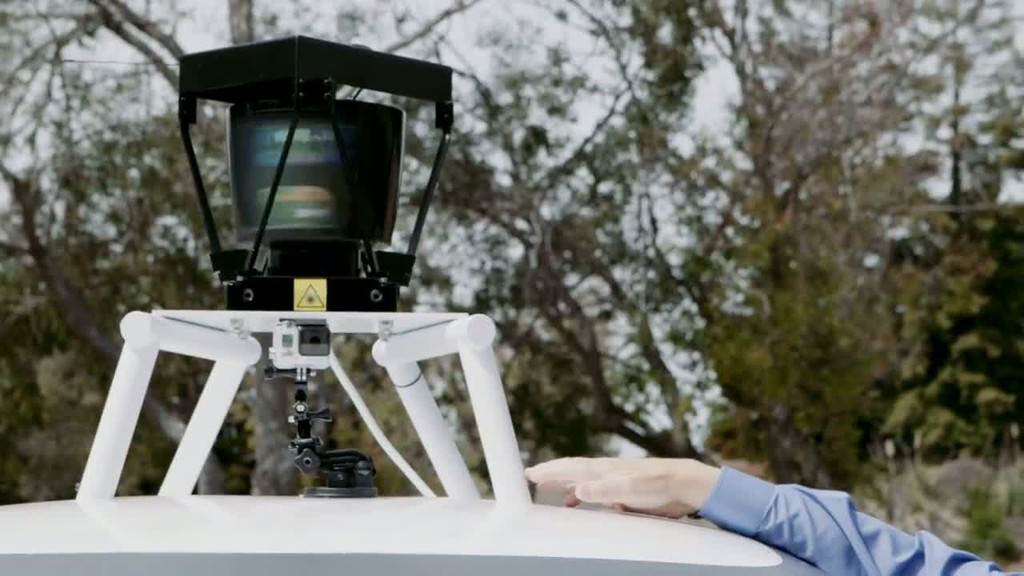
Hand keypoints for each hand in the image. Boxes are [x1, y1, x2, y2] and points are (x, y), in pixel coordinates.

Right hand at [525, 457, 720, 518]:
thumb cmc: (659, 485)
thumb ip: (603, 490)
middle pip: (572, 471)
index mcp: (604, 470)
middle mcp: (606, 472)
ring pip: (582, 480)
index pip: (570, 468)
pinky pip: (595, 490)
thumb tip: (577, 490)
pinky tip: (580, 501)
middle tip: (531, 477)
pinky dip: (582, 494)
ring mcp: (614, 480)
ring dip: (564, 484)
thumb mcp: (630, 490)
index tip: (530, 473)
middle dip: (552, 474)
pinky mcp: (624, 489)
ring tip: (548, 489)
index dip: (549, 471)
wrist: (685, 483)